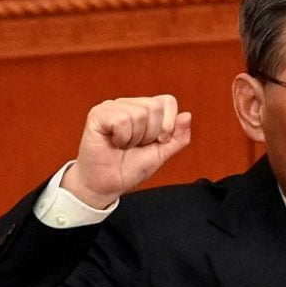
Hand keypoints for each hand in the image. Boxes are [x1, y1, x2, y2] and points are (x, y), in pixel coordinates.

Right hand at [61, 95, 191, 207]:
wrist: (106, 185)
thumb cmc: (129, 169)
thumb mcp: (161, 154)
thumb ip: (178, 137)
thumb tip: (187, 116)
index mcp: (144, 110)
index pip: (167, 101)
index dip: (168, 125)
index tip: (157, 141)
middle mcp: (128, 104)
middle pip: (155, 107)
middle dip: (151, 134)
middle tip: (136, 145)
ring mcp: (112, 107)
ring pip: (139, 113)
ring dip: (135, 138)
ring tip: (124, 145)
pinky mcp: (98, 114)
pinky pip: (121, 119)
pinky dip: (122, 137)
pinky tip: (114, 142)